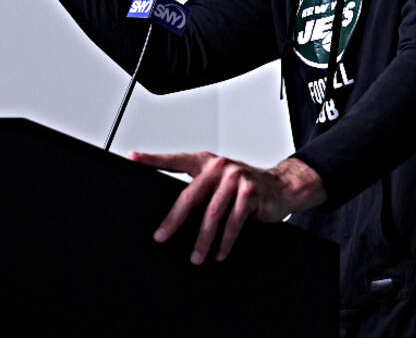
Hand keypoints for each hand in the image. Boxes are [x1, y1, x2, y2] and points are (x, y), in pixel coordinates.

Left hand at [128, 152, 324, 263]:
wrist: (282, 187)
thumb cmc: (246, 187)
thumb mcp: (221, 181)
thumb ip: (200, 189)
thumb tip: (174, 214)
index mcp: (207, 162)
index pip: (175, 159)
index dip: (153, 159)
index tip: (133, 159)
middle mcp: (220, 166)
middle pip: (190, 195)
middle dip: (174, 221)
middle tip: (161, 237)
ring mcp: (236, 178)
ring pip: (212, 214)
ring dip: (203, 240)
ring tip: (196, 256)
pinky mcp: (251, 192)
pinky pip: (234, 222)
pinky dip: (226, 241)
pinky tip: (220, 253)